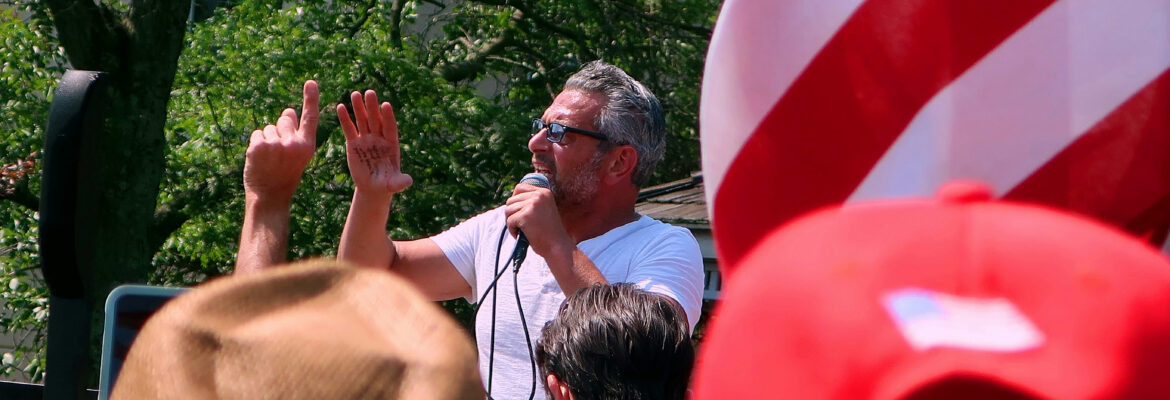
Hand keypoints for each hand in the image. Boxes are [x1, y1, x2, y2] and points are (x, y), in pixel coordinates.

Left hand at [243, 80, 318, 201]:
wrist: (270, 196)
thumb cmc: (283, 175)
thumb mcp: (295, 155)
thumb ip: (294, 134)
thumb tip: (288, 110)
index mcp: (307, 147)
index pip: (310, 118)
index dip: (311, 99)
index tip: (311, 82)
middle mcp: (294, 144)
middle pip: (284, 119)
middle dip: (279, 130)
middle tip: (278, 154)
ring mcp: (276, 145)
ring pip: (269, 128)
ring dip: (266, 139)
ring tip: (269, 159)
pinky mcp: (259, 146)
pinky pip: (257, 134)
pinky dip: (255, 144)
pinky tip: (259, 159)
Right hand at [339, 90, 412, 196]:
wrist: (373, 187)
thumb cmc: (386, 185)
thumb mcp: (394, 184)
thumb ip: (401, 182)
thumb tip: (409, 181)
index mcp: (391, 144)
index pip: (390, 128)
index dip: (388, 117)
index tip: (386, 105)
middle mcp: (379, 138)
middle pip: (376, 120)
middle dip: (373, 107)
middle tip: (370, 92)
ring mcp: (366, 139)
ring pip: (363, 121)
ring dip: (359, 108)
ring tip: (355, 93)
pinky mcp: (354, 143)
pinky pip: (349, 129)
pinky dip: (345, 119)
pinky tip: (341, 107)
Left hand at [505, 183, 571, 256]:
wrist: (558, 247)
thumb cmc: (549, 233)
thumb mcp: (543, 210)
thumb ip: (531, 203)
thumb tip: (509, 202)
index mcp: (544, 192)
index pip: (520, 188)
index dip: (515, 200)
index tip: (518, 212)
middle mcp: (539, 195)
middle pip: (511, 200)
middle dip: (512, 214)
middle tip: (519, 226)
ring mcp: (532, 204)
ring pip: (508, 210)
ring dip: (511, 222)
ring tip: (521, 231)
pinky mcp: (525, 215)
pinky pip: (509, 220)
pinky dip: (512, 230)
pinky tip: (520, 235)